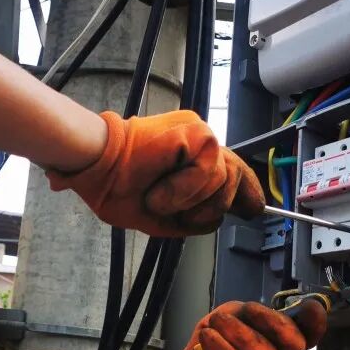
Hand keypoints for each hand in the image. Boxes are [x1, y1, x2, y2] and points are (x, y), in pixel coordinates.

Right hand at [45, 110, 264, 236]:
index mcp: (192, 157)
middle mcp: (199, 141)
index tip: (254, 210)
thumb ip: (199, 214)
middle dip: (209, 208)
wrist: (94, 168)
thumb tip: (227, 217)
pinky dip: (184, 189)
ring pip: (220, 181)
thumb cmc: (116, 188)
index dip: (247, 192)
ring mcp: (198, 133)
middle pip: (233, 181)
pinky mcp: (194, 131)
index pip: (233, 172)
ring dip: (187, 201)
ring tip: (157, 197)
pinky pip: (207, 172)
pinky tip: (161, 188)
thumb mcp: (166, 213)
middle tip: (171, 209)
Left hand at [156, 300, 326, 349]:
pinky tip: (207, 340)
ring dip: (235, 333)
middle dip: (270, 320)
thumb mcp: (224, 321)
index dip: (314, 321)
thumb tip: (247, 310)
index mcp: (281, 342)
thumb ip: (240, 312)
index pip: (307, 332)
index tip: (311, 307)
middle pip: (293, 341)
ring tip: (212, 325)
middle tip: (245, 309)